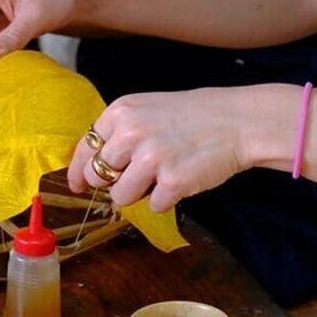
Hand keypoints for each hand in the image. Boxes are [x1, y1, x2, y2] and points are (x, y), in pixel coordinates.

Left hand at [68, 88, 282, 211]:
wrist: (237, 121)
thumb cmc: (192, 116)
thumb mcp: (147, 110)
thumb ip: (119, 133)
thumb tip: (90, 169)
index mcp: (121, 112)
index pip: (84, 148)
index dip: (79, 171)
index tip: (79, 185)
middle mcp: (130, 134)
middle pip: (98, 176)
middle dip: (113, 182)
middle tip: (136, 176)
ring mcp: (150, 159)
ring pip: (121, 196)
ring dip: (139, 193)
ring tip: (162, 175)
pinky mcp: (171, 182)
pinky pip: (152, 206)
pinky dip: (166, 199)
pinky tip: (181, 179)